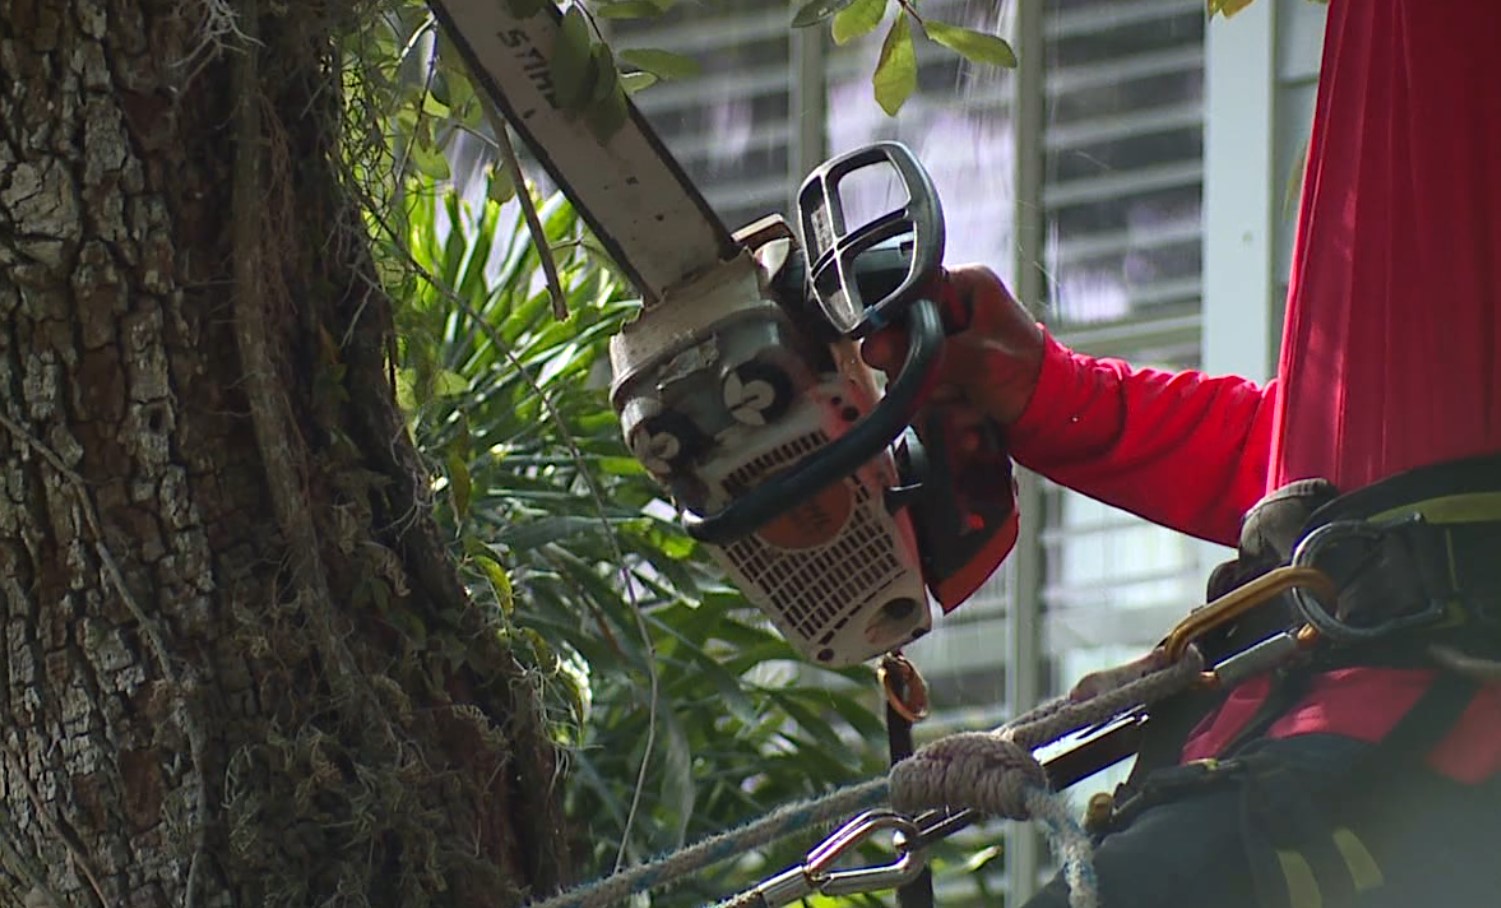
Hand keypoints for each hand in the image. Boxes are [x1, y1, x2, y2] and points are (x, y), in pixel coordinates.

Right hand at [861, 264, 1044, 425]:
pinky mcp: (949, 376)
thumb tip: (874, 347)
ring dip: (942, 401)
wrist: (1055, 420)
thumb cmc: (1034, 378)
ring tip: (975, 404)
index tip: (912, 359)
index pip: (908, 299)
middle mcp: (955, 312)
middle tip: (960, 387)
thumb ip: (926, 354)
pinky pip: (926, 397)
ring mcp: (951, 347)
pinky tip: (974, 416)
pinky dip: (948, 414)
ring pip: (913, 377)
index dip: (903, 332)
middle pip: (904, 344)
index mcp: (965, 287)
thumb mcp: (979, 360)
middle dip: (932, 378)